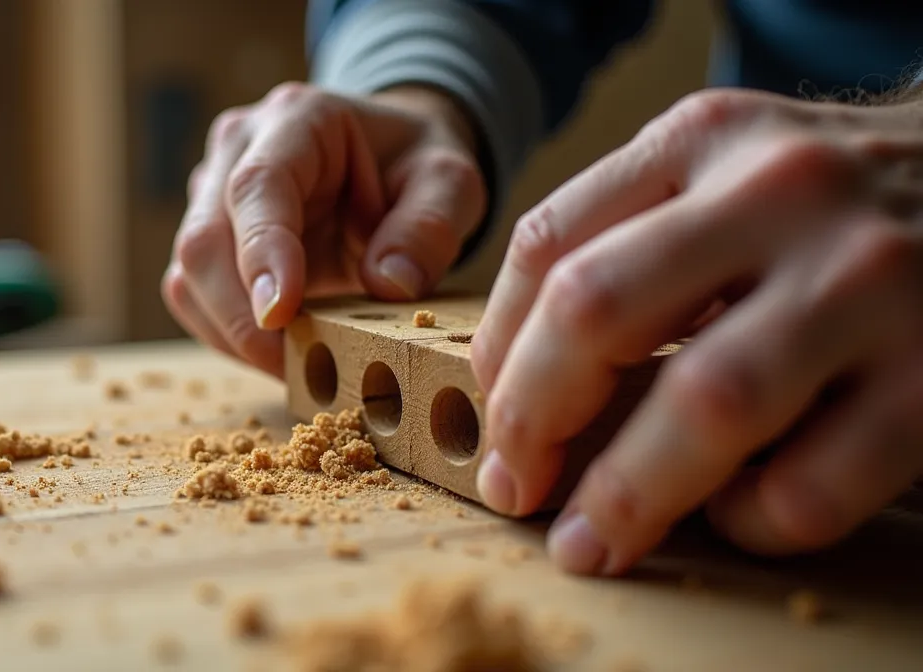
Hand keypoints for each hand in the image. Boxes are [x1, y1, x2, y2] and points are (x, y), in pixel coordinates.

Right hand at [163, 82, 486, 376]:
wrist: (388, 158)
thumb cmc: (414, 166)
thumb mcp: (450, 183)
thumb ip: (429, 227)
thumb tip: (389, 284)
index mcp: (297, 120)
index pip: (258, 186)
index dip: (262, 253)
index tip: (280, 314)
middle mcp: (237, 149)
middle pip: (205, 239)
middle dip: (241, 316)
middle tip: (296, 366)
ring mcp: (211, 193)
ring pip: (188, 277)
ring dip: (233, 334)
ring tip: (297, 363)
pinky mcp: (207, 238)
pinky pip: (195, 298)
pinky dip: (229, 336)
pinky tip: (278, 351)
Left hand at [470, 87, 922, 574]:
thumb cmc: (830, 201)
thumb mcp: (726, 169)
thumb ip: (630, 239)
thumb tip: (518, 376)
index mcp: (704, 139)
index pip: (550, 245)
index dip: (496, 349)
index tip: (489, 416)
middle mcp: (780, 193)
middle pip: (597, 312)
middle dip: (531, 418)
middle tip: (514, 485)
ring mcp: (867, 281)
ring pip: (705, 403)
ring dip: (626, 494)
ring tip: (592, 541)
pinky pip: (813, 482)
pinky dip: (753, 520)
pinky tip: (738, 513)